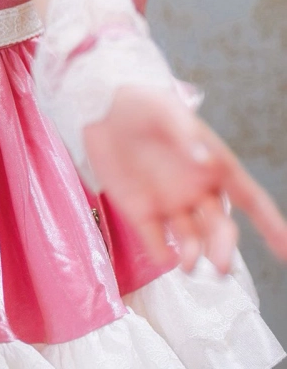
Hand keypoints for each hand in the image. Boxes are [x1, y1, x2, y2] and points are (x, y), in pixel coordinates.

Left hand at [83, 85, 286, 273]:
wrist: (100, 106)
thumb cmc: (142, 102)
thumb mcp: (165, 111)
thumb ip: (186, 136)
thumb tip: (207, 161)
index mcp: (214, 165)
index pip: (251, 198)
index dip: (271, 224)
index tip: (286, 250)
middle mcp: (197, 190)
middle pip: (220, 228)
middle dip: (224, 248)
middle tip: (219, 266)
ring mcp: (170, 203)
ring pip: (192, 239)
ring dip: (194, 255)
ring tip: (188, 264)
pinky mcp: (141, 211)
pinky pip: (156, 241)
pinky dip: (163, 253)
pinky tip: (166, 256)